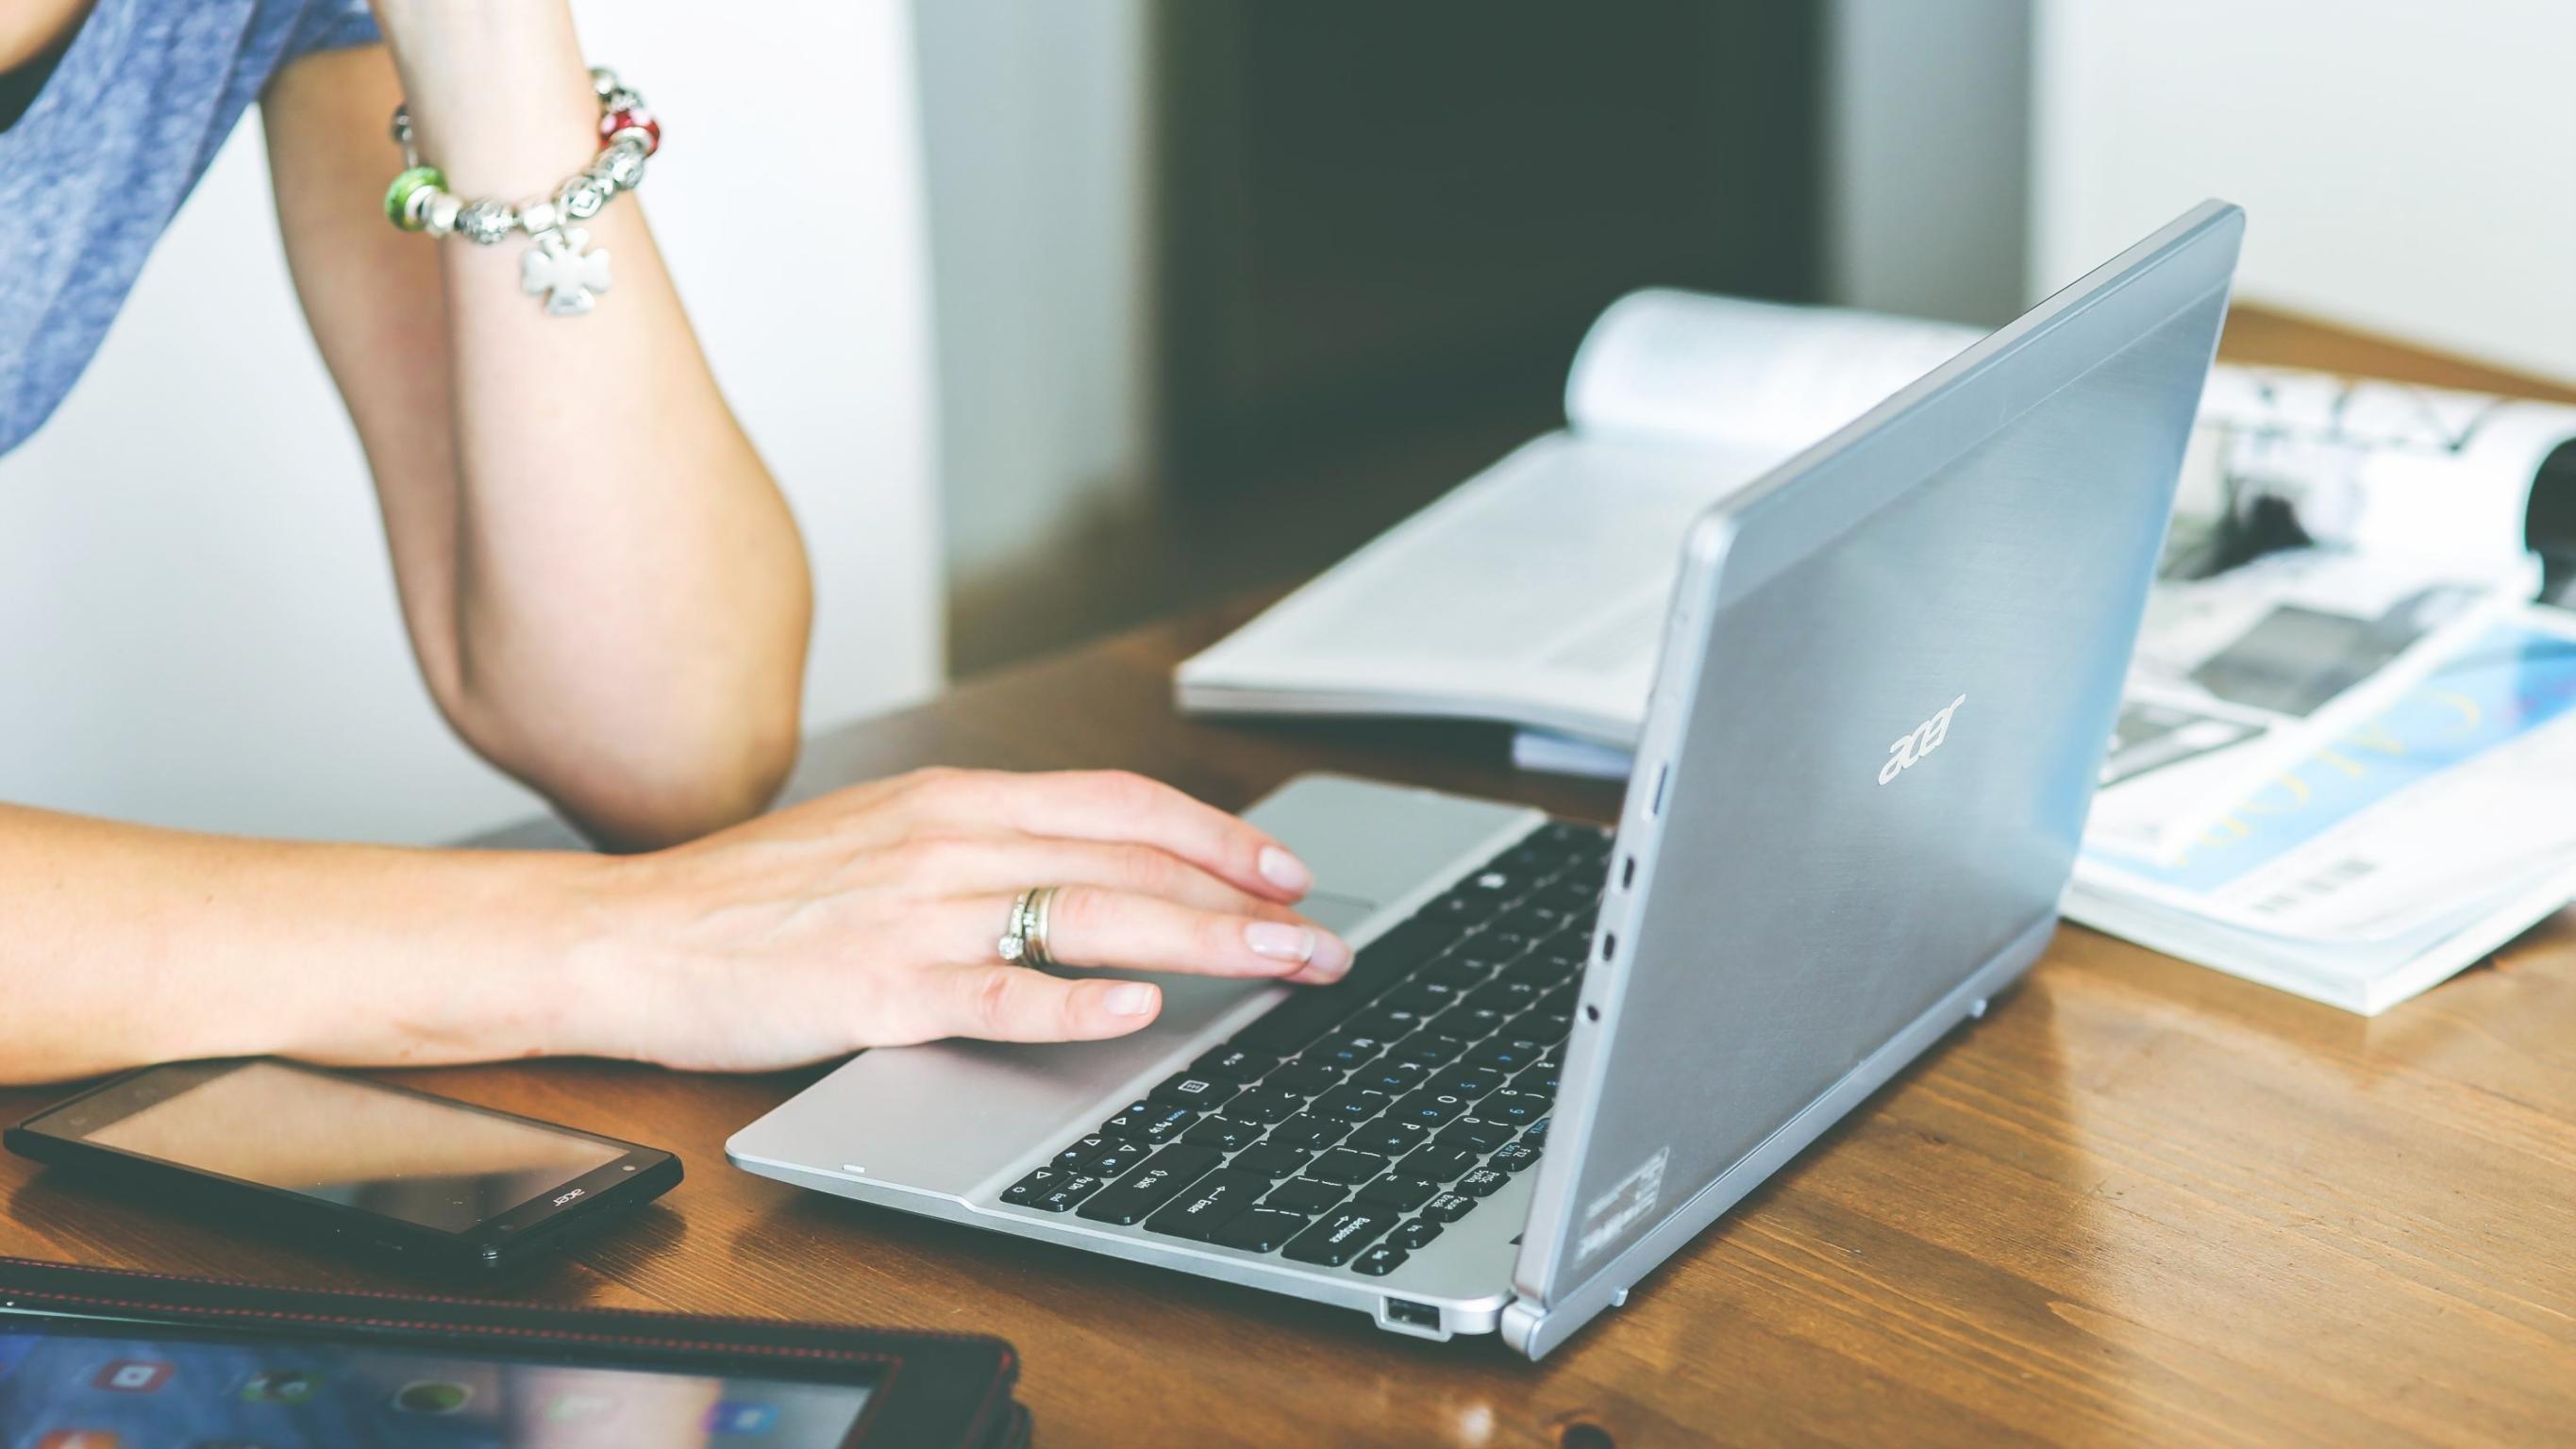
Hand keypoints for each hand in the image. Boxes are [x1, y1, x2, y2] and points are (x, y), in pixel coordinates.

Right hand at [562, 769, 1354, 1070]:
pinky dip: (1073, 1000)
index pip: (1119, 803)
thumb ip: (983, 849)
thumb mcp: (883, 840)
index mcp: (955, 800)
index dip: (1216, 834)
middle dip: (1243, 900)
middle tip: (1321, 939)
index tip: (1284, 870)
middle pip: (1130, 859)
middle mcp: (949, 840)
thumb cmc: (752, 900)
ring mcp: (916, 913)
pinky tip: (1136, 1010)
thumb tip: (1089, 874)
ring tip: (1279, 967)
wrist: (627, 935)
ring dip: (1202, 943)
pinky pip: (994, 992)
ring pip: (1090, 915)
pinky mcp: (877, 989)